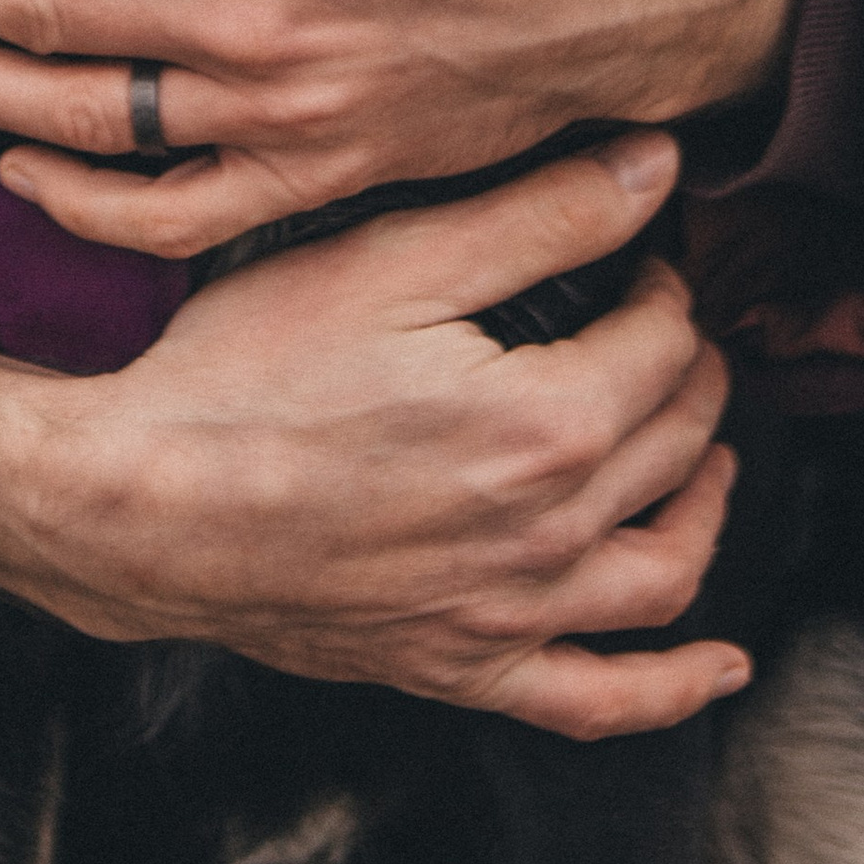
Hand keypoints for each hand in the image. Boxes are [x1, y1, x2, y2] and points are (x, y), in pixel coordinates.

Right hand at [0, 134, 747, 741]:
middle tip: (662, 315)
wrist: (146, 502)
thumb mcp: (392, 259)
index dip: (660, 275)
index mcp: (545, 426)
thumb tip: (655, 163)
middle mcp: (546, 536)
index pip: (662, 339)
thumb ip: (539, 213)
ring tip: (708, 446)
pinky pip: (595, 700)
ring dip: (706, 499)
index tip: (631, 242)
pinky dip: (672, 688)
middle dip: (688, 365)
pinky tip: (717, 662)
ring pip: (662, 567)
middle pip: (675, 441)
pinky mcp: (460, 667)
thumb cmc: (252, 372)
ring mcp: (506, 615)